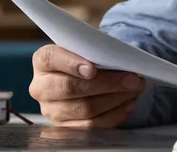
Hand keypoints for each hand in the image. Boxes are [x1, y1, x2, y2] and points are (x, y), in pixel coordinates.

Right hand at [28, 44, 146, 127]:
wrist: (84, 77)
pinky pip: (91, 126)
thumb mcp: (87, 48)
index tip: (93, 68)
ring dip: (115, 99)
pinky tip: (128, 105)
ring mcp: (51, 110)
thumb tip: (119, 56)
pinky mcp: (65, 128)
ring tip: (135, 90)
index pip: (50, 59)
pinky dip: (114, 115)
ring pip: (85, 108)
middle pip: (70, 88)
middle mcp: (41, 87)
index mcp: (43, 61)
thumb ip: (95, 49)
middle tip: (133, 79)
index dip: (71, 63)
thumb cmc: (87, 58)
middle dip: (106, 83)